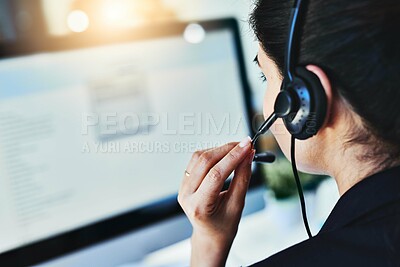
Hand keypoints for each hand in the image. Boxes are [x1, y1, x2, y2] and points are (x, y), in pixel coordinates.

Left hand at [178, 137, 254, 266]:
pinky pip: (196, 160)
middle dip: (227, 150)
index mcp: (199, 206)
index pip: (216, 174)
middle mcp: (186, 195)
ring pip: (199, 157)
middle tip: (246, 144)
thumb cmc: (224, 225)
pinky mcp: (184, 181)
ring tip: (237, 149)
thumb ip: (242, 178)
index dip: (233, 157)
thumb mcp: (238, 204)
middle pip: (205, 162)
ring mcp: (182, 187)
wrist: (210, 234)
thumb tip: (248, 155)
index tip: (248, 146)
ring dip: (220, 149)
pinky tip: (225, 155)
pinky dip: (212, 154)